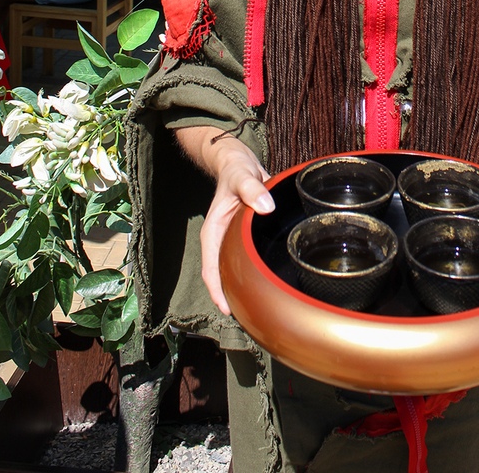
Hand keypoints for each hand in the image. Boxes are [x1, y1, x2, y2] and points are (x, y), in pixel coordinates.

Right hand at [175, 129, 274, 315]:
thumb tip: (265, 206)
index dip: (217, 291)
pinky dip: (253, 272)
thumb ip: (252, 190)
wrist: (239, 162)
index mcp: (213, 232)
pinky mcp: (244, 237)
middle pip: (223, 275)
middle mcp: (221, 240)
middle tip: (251, 316)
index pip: (211, 269)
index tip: (228, 309)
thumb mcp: (242, 177)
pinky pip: (246, 260)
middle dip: (232, 295)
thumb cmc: (236, 169)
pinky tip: (268, 282)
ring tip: (260, 307)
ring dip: (243, 286)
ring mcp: (232, 240)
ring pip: (234, 270)